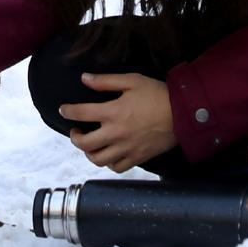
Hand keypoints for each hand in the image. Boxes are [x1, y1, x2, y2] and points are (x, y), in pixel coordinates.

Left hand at [61, 72, 178, 170]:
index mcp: (113, 112)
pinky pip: (116, 167)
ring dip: (89, 152)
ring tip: (90, 144)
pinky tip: (109, 153)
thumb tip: (84, 79)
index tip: (63, 110)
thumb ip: (106, 81)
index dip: (68, 111)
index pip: (81, 113)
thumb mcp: (132, 80)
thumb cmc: (158, 94)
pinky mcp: (137, 158)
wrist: (183, 114)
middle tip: (76, 131)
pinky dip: (109, 163)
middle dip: (74, 137)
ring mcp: (126, 148)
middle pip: (85, 143)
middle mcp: (116, 133)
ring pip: (98, 159)